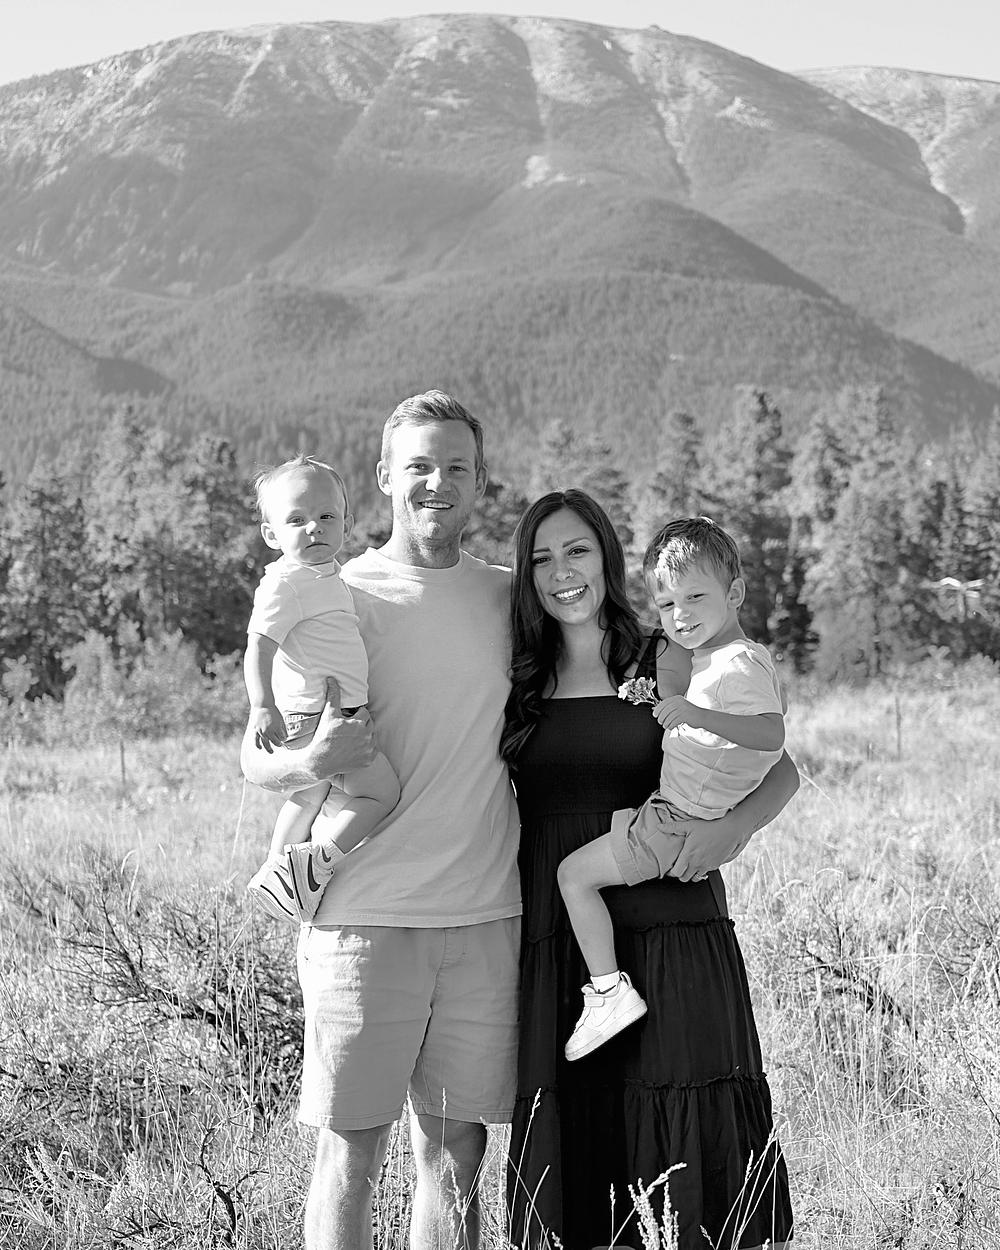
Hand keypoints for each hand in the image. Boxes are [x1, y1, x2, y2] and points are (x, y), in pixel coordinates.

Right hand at [240, 677, 376, 789]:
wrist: (319, 762)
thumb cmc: (323, 737)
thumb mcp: (328, 714)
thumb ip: (333, 695)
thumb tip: (332, 679)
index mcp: (358, 723)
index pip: (364, 712)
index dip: (355, 714)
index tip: (348, 719)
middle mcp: (366, 736)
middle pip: (369, 724)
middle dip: (361, 724)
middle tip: (349, 728)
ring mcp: (368, 749)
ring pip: (372, 736)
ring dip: (365, 735)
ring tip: (352, 738)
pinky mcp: (368, 760)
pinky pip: (373, 750)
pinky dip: (367, 748)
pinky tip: (356, 748)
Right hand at [249, 704, 285, 752]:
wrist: (263, 705)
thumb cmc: (273, 712)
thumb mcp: (281, 720)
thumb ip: (283, 729)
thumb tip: (285, 738)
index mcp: (277, 727)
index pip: (283, 738)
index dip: (284, 738)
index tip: (283, 737)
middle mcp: (269, 731)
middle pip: (275, 742)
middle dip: (278, 743)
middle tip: (279, 743)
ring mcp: (262, 731)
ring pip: (266, 743)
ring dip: (269, 749)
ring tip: (272, 752)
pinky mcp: (256, 731)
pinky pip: (256, 740)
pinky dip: (258, 745)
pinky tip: (260, 748)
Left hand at [653, 695, 702, 731]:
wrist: (702, 717)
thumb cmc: (689, 713)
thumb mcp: (679, 707)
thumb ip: (669, 708)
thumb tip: (655, 710)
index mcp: (677, 698)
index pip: (664, 703)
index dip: (658, 709)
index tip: (655, 715)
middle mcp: (679, 702)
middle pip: (665, 710)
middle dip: (661, 718)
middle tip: (660, 722)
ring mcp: (682, 708)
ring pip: (669, 717)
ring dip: (666, 723)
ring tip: (666, 726)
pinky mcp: (685, 716)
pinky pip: (674, 722)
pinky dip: (671, 726)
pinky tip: (671, 727)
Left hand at [666, 815, 750, 881]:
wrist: (729, 830)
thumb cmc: (709, 826)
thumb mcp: (689, 825)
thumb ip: (673, 827)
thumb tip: (659, 827)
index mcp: (689, 855)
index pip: (676, 873)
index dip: (671, 872)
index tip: (670, 868)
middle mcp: (697, 863)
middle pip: (684, 878)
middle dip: (680, 874)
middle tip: (679, 867)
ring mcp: (707, 865)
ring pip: (695, 878)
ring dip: (691, 874)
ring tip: (689, 866)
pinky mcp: (715, 865)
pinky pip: (705, 873)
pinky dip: (701, 870)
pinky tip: (700, 862)